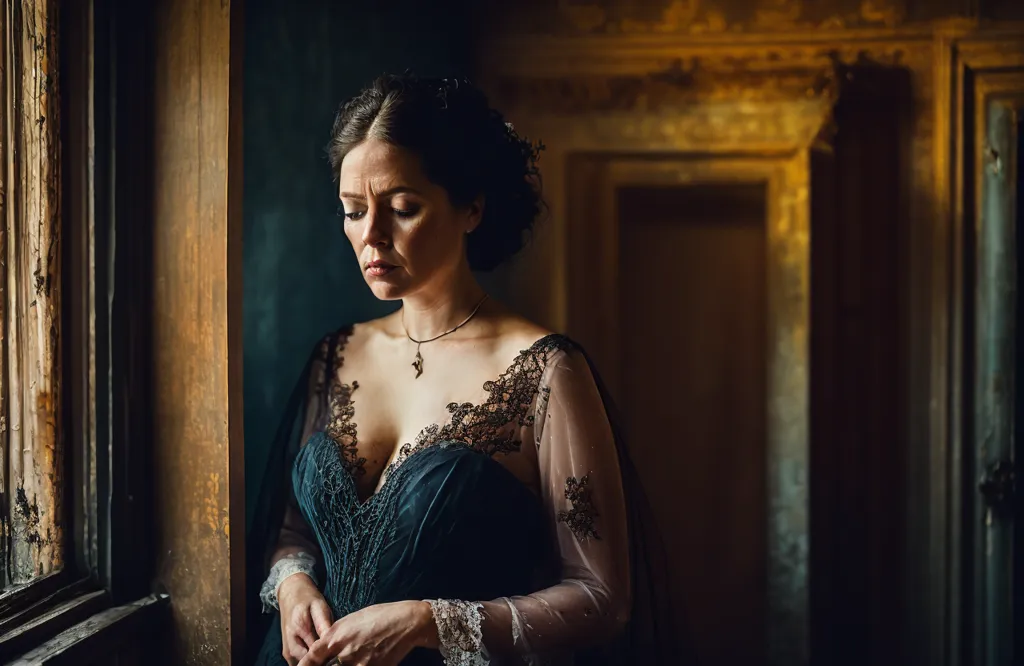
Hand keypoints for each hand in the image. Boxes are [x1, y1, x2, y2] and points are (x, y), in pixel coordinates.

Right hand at [279, 574, 334, 665]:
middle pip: (311, 663)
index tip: (342, 651)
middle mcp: (290, 646)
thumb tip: (331, 641)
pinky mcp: (287, 655)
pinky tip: (321, 652)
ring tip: (330, 651)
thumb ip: (323, 624)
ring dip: (318, 661)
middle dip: (325, 660)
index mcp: (300, 631)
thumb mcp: (319, 606)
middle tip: (338, 651)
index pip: (318, 653)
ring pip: (306, 665)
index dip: (331, 655)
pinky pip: (301, 663)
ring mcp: (287, 653)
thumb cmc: (307, 599)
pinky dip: (311, 661)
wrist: (290, 595)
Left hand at [296, 601, 435, 665]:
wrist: (406, 623)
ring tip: (352, 658)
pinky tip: (363, 662)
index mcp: (336, 637)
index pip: (311, 659)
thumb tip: (323, 645)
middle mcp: (344, 653)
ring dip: (342, 665)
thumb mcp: (351, 620)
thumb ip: (334, 635)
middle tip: (332, 661)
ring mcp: (359, 665)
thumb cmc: (379, 616)